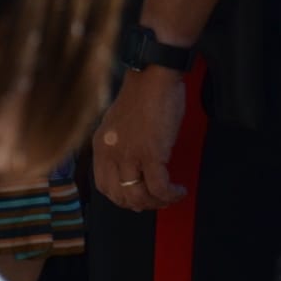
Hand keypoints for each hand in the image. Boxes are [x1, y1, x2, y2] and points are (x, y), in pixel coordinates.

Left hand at [92, 68, 188, 211]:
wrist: (154, 76)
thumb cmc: (143, 93)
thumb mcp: (118, 122)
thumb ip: (119, 143)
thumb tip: (131, 166)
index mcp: (101, 146)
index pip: (103, 186)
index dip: (121, 198)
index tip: (137, 198)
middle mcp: (112, 153)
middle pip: (120, 196)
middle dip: (141, 204)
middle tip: (157, 201)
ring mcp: (130, 154)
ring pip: (139, 196)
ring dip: (157, 203)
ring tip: (171, 196)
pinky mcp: (151, 153)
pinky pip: (159, 187)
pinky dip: (170, 195)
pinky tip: (179, 191)